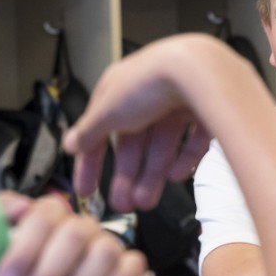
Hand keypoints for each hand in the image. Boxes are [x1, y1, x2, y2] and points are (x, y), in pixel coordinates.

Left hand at [0, 192, 147, 275]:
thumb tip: (16, 209)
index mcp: (50, 218)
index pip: (43, 216)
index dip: (23, 249)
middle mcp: (80, 228)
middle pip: (73, 235)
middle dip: (48, 274)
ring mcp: (106, 246)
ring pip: (104, 252)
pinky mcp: (129, 268)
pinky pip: (133, 266)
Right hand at [64, 35, 238, 211]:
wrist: (198, 71)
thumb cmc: (150, 80)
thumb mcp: (107, 110)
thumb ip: (89, 131)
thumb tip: (70, 143)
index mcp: (120, 90)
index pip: (99, 131)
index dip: (91, 161)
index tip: (86, 188)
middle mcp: (148, 95)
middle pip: (134, 144)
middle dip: (126, 176)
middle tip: (122, 203)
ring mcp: (177, 101)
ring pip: (162, 146)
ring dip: (152, 176)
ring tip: (146, 201)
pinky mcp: (205, 109)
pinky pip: (193, 141)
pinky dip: (184, 160)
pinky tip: (176, 175)